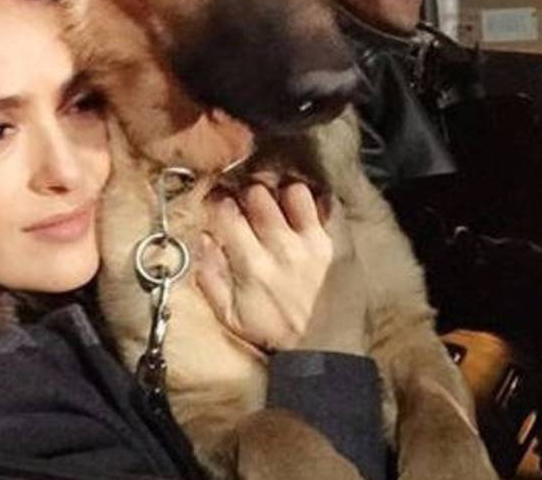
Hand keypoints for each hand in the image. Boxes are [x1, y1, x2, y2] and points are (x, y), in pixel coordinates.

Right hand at [196, 183, 366, 353]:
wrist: (323, 348)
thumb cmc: (274, 333)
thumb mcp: (231, 316)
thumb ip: (210, 277)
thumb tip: (203, 240)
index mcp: (250, 263)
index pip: (226, 210)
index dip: (221, 203)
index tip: (223, 207)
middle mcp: (280, 246)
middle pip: (258, 193)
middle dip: (250, 194)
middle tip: (252, 205)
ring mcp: (312, 242)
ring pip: (294, 191)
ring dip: (285, 195)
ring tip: (283, 207)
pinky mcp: (338, 243)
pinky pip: (328, 205)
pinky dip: (317, 202)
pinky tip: (310, 212)